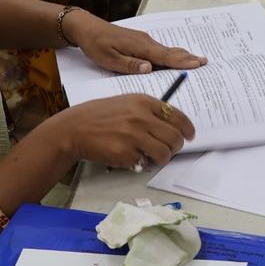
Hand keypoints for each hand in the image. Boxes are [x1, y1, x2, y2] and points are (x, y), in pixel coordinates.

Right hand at [60, 94, 196, 168]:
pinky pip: (144, 162)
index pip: (177, 116)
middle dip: (176, 147)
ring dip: (162, 158)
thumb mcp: (126, 103)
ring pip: (164, 153)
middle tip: (170, 150)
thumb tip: (172, 126)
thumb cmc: (100, 116)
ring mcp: (134, 135)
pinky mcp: (126, 153)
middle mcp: (141, 117)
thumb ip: (148, 111)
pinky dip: (141, 163)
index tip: (189, 135)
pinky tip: (130, 156)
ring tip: (153, 157)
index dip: (187, 128)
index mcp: (144, 102)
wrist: (74, 128)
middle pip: (175, 137)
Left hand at [66, 16, 207, 74]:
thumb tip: (149, 69)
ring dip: (182, 56)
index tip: (198, 64)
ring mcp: (143, 41)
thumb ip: (129, 65)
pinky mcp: (139, 42)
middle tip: (205, 62)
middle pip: (171, 52)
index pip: (165, 57)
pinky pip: (159, 50)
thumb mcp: (108, 59)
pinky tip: (174, 58)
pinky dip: (171, 54)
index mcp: (140, 47)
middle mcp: (145, 42)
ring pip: (166, 50)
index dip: (182, 62)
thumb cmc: (95, 45)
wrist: (86, 27)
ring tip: (196, 60)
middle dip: (188, 58)